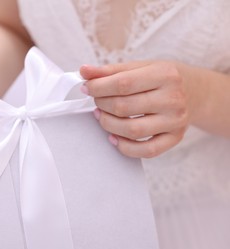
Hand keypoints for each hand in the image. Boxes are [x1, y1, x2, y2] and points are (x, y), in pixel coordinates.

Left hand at [80, 61, 202, 157]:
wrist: (195, 91)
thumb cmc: (162, 78)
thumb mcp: (140, 67)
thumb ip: (110, 70)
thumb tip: (84, 71)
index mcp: (165, 75)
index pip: (123, 83)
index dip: (98, 87)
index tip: (86, 87)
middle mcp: (173, 99)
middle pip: (124, 107)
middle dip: (101, 104)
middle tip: (96, 101)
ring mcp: (175, 121)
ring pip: (132, 130)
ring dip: (108, 124)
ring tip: (101, 115)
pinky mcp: (174, 138)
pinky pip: (146, 151)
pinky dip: (124, 147)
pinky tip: (113, 137)